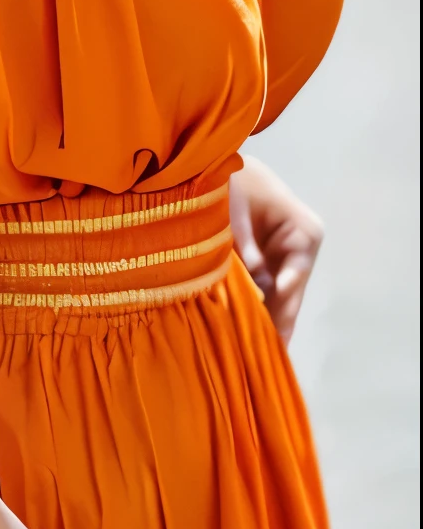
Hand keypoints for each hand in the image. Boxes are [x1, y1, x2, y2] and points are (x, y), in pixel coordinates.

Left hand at [230, 157, 322, 344]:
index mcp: (305, 232)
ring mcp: (288, 261)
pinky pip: (266, 295)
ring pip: (280, 302)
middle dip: (277, 327)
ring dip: (266, 326)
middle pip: (291, 297)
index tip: (271, 337)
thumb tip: (260, 288)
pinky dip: (257, 314)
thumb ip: (246, 244)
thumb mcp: (235, 206)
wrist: (223, 164)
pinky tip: (249, 342)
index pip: (295, 277)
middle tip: (267, 364)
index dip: (282, 307)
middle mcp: (303, 251)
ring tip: (255, 361)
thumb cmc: (234, 178)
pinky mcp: (270, 266)